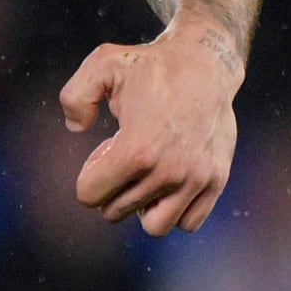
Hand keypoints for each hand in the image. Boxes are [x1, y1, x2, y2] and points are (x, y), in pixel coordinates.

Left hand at [62, 26, 242, 235]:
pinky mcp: (216, 180)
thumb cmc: (152, 66)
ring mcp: (196, 178)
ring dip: (143, 207)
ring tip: (148, 178)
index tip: (105, 150)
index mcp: (136, 149)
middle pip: (116, 211)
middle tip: (126, 158)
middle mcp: (168, 171)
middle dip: (113, 188)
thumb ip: (74, 97)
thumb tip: (75, 128)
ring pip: (155, 226)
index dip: (89, 174)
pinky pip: (189, 221)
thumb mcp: (102, 65)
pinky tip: (172, 183)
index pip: (89, 195)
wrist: (207, 64)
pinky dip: (176, 210)